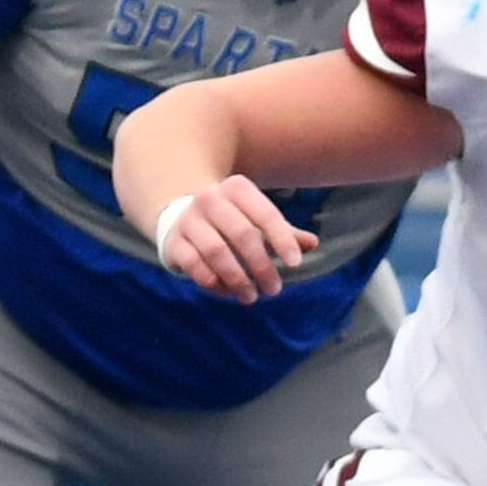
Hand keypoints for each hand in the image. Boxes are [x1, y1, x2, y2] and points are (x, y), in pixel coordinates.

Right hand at [151, 176, 316, 302]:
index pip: (266, 214)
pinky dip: (213, 282)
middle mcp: (210, 199)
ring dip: (238, 278)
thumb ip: (286, 233)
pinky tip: (228, 292)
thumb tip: (312, 243)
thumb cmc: (234, 221)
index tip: (295, 264)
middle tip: (274, 289)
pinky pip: (194, 265)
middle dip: (262, 266)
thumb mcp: (260, 220)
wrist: (182, 218)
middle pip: (243, 235)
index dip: (282, 240)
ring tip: (252, 296)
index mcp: (237, 189)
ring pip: (217, 252)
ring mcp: (188, 219)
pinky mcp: (174, 241)